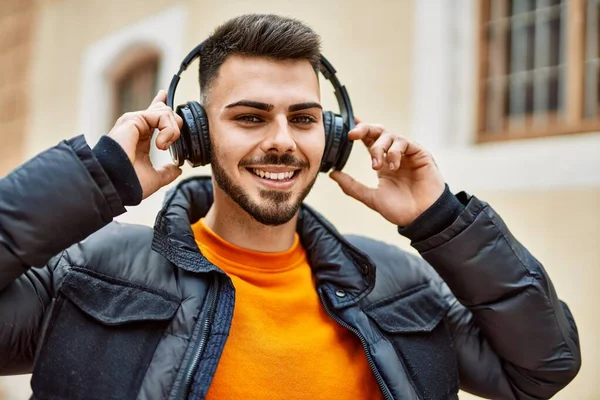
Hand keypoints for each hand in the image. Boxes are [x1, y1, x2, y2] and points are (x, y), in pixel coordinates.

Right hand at [107, 90, 182, 199]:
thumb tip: (177, 169)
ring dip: (172, 131)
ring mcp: (135, 122)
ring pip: (165, 112)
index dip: (160, 104)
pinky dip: (168, 130)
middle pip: (163, 110)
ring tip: (163, 146)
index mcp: (142, 138)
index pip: (153, 117)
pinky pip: (161, 114)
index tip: (163, 94)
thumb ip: (167, 172)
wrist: (118, 184)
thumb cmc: (130, 183)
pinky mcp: (134, 119)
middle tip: (168, 143)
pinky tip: (161, 144)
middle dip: (175, 125)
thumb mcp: (155, 178)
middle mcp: (137, 127)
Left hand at [329, 119, 444, 226]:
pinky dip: (395, 151)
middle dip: (365, 129)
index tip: (348, 124)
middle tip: (353, 135)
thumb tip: (332, 174)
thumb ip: (351, 186)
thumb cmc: (400, 210)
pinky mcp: (420, 154)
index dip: (360, 130)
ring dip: (379, 147)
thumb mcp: (371, 198)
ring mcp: (407, 154)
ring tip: (377, 165)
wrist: (421, 218)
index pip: (369, 140)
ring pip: (390, 136)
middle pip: (379, 132)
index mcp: (382, 163)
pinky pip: (405, 142)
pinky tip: (392, 165)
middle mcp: (394, 155)